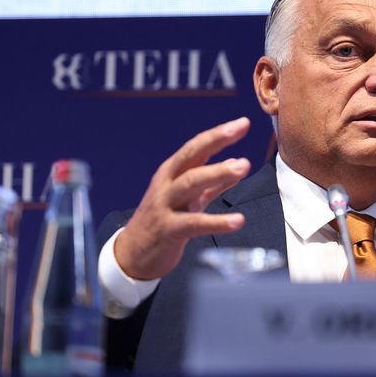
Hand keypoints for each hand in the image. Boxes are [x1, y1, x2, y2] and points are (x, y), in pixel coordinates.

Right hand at [114, 117, 251, 279]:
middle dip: (215, 141)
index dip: (218, 134)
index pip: (196, 147)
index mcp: (172, 172)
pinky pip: (194, 223)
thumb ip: (213, 183)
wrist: (132, 253)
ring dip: (217, 172)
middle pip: (191, 157)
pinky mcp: (168, 229)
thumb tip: (236, 162)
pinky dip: (217, 221)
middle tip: (239, 130)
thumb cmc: (162, 220)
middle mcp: (167, 184)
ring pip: (190, 183)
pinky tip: (237, 220)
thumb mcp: (188, 197)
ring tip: (242, 166)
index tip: (242, 123)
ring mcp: (165, 205)